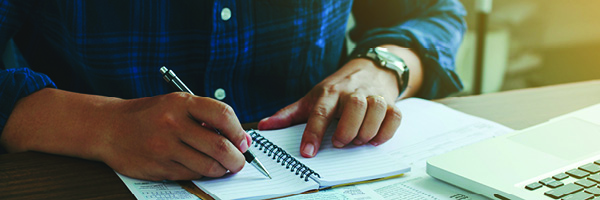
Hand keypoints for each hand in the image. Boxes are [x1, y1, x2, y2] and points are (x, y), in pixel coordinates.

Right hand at [1, 89, 250, 180]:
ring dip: (222, 170)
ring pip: (208, 166)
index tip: (243, 141)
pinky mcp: (159, 167)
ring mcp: (164, 147)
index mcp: (182, 103)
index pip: (223, 115)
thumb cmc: (149, 115)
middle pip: (219, 146)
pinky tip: (200, 167)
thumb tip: (241, 139)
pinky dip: (202, 174)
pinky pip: (192, 175)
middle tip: (239, 162)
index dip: (239, 131)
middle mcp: (173, 123)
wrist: (108, 128)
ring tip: (222, 167)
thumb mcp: (176, 104)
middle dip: (237, 159)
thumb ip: (207, 117)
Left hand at [258, 45, 421, 157]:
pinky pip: (394, 116)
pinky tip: (375, 139)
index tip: (308, 152)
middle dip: (347, 130)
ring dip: (367, 131)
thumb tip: (264, 126)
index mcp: (330, 93)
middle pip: (355, 107)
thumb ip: (289, 114)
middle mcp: (352, 92)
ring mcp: (373, 96)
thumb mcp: (312, 97)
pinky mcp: (391, 102)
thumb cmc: (338, 87)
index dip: (313, 133)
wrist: (371, 67)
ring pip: (376, 109)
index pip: (320, 112)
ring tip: (357, 141)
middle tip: (339, 142)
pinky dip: (386, 131)